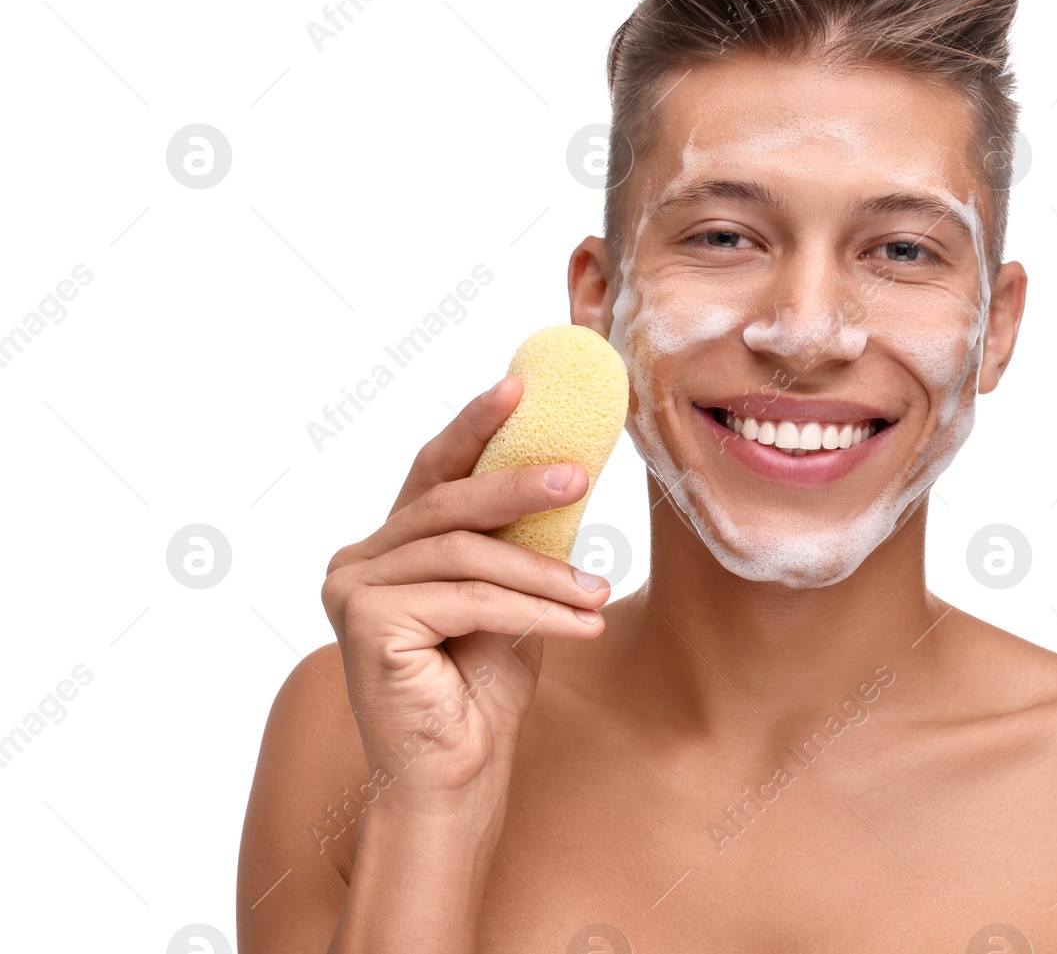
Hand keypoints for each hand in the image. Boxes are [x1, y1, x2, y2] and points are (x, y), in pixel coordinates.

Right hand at [320, 375, 609, 812]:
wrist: (458, 777)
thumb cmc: (482, 688)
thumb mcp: (511, 594)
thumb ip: (518, 539)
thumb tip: (567, 468)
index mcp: (391, 544)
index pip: (435, 469)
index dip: (475, 424)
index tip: (520, 385)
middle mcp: (359, 558)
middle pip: (449, 502)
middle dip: (519, 485)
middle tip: (579, 473)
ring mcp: (353, 588)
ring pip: (466, 553)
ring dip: (543, 572)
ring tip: (598, 593)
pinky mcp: (367, 623)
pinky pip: (469, 598)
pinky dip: (534, 611)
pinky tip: (583, 625)